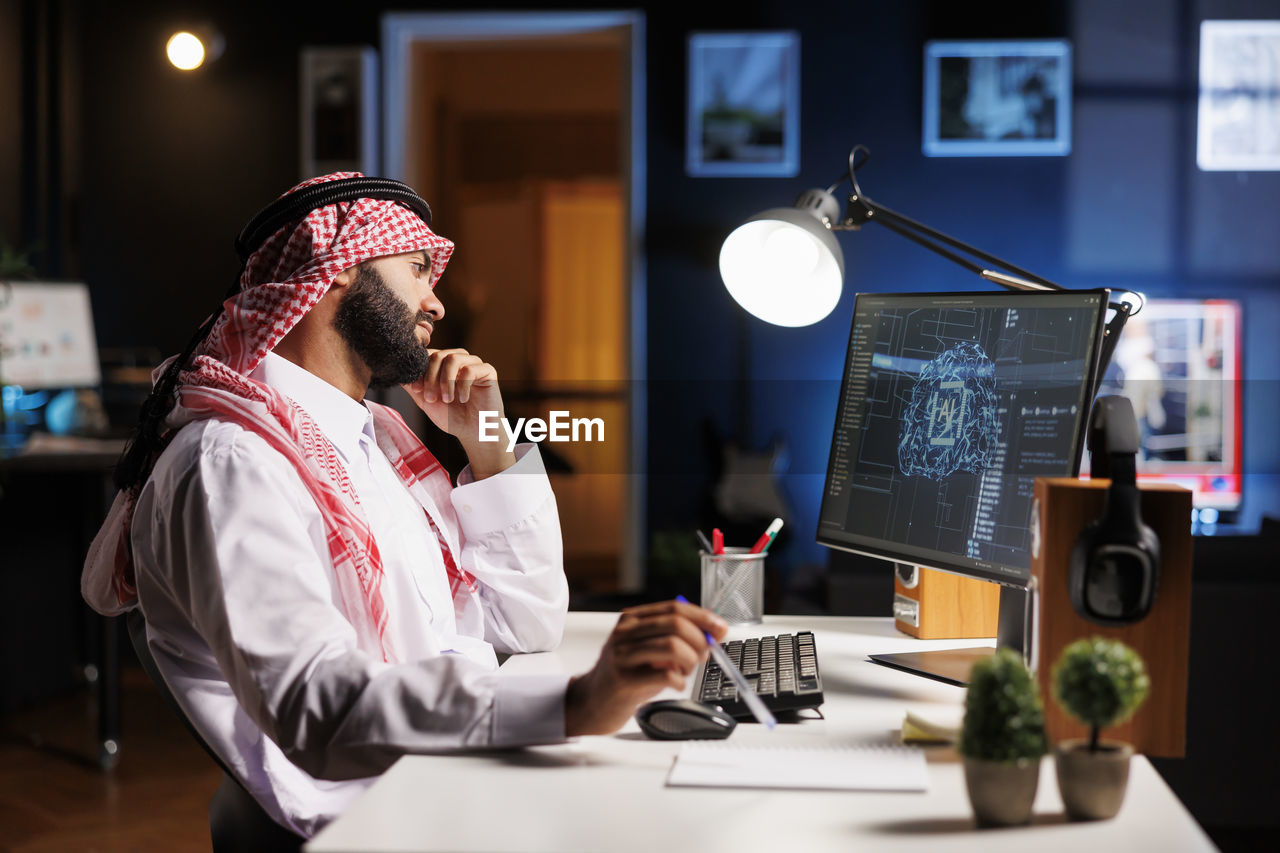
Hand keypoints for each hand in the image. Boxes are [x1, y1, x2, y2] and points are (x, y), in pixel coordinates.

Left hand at [401, 348, 513, 478]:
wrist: (474, 433)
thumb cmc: (452, 417)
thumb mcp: (425, 401)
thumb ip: (412, 385)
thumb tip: (397, 373)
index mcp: (442, 365)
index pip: (427, 355)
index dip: (419, 370)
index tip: (416, 389)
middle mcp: (458, 360)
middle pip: (438, 355)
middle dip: (430, 378)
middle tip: (430, 398)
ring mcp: (473, 364)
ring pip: (453, 358)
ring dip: (445, 381)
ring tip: (447, 399)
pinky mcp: (488, 371)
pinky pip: (470, 369)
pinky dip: (463, 385)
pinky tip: (463, 399)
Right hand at [565, 600, 728, 736]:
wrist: (591, 703)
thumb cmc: (626, 676)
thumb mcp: (648, 651)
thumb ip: (675, 640)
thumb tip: (713, 632)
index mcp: (631, 620)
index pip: (674, 608)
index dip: (702, 617)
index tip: (720, 627)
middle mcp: (624, 633)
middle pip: (675, 624)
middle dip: (699, 640)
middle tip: (703, 655)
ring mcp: (622, 656)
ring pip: (672, 646)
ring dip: (690, 661)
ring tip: (686, 672)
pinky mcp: (623, 680)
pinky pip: (665, 674)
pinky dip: (680, 680)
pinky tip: (675, 684)